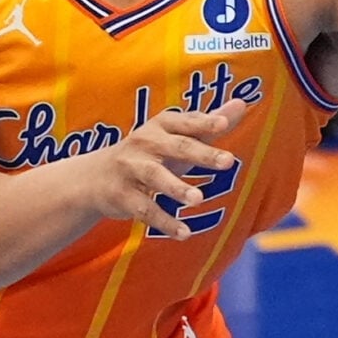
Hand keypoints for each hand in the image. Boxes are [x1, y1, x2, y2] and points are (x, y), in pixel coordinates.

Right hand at [61, 107, 241, 239]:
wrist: (94, 177)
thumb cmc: (147, 154)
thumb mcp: (174, 137)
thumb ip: (207, 124)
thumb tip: (242, 104)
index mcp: (160, 126)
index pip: (185, 122)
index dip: (204, 122)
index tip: (223, 124)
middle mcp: (144, 143)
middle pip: (175, 147)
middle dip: (201, 154)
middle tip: (228, 161)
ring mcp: (131, 169)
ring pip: (155, 178)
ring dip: (176, 188)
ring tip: (198, 199)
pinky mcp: (122, 196)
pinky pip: (145, 209)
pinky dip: (165, 222)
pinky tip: (184, 233)